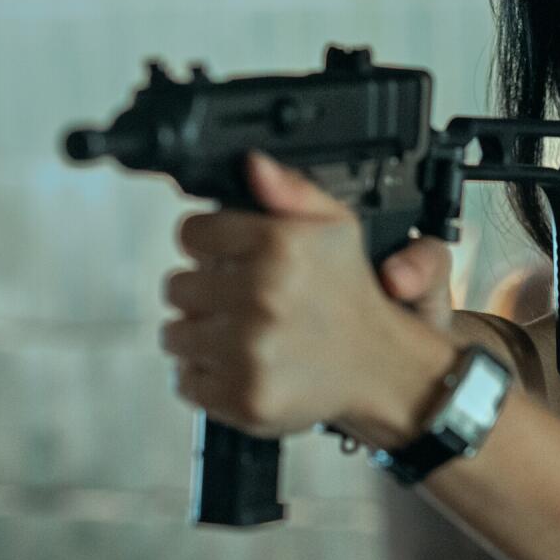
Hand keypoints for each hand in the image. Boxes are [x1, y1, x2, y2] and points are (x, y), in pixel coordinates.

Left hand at [159, 151, 445, 440]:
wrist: (384, 369)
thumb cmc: (352, 298)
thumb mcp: (336, 228)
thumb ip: (290, 190)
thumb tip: (252, 164)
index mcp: (280, 246)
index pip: (191, 233)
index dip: (209, 244)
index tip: (228, 257)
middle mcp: (263, 296)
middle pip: (177, 285)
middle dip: (205, 292)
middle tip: (241, 301)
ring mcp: (250, 350)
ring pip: (175, 334)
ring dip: (201, 335)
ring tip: (241, 335)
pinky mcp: (243, 395)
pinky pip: (185, 380)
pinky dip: (207, 376)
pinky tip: (242, 366)